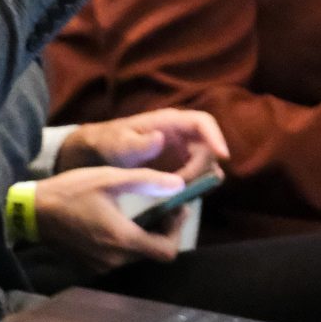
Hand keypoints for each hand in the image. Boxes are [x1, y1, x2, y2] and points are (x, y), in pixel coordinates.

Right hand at [32, 167, 186, 274]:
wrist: (31, 211)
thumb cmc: (70, 192)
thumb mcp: (109, 179)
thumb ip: (147, 181)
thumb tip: (179, 185)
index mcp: (124, 239)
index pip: (168, 250)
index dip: (177, 231)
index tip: (176, 210)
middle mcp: (116, 259)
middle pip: (153, 253)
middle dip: (162, 231)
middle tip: (163, 207)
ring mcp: (102, 265)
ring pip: (136, 255)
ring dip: (144, 236)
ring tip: (142, 213)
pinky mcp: (90, 264)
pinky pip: (119, 257)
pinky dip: (126, 242)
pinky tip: (119, 223)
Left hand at [56, 108, 229, 178]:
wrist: (97, 157)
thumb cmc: (107, 144)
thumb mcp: (117, 144)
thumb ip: (136, 143)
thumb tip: (159, 138)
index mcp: (170, 122)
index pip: (203, 122)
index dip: (216, 136)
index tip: (223, 156)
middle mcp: (182, 137)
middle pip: (208, 150)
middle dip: (201, 169)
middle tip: (180, 186)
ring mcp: (183, 154)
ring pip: (205, 167)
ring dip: (197, 182)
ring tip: (173, 193)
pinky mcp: (179, 170)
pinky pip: (195, 179)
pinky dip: (190, 189)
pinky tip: (174, 199)